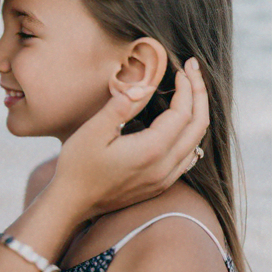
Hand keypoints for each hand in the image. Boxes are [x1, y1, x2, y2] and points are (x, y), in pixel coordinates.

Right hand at [53, 58, 208, 219]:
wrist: (72, 202)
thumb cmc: (78, 166)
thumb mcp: (92, 132)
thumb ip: (119, 107)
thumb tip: (143, 88)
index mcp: (150, 151)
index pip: (182, 113)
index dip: (186, 88)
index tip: (181, 69)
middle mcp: (164, 167)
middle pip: (197, 127)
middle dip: (199, 96)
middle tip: (194, 72)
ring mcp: (164, 179)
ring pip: (196, 142)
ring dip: (197, 114)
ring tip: (191, 92)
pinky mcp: (159, 185)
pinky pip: (187, 157)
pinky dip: (190, 134)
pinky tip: (182, 124)